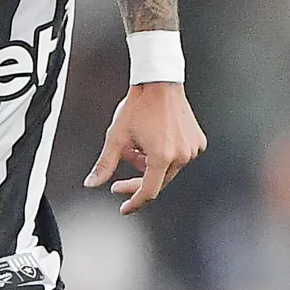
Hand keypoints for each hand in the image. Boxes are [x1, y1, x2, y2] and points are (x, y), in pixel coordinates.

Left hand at [87, 85, 205, 214]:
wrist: (159, 81)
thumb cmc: (138, 106)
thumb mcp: (116, 136)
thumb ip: (104, 164)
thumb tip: (91, 183)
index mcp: (162, 157)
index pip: (148, 192)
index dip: (133, 202)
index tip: (124, 208)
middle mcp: (181, 156)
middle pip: (157, 182)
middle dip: (136, 179)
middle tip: (118, 179)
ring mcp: (192, 149)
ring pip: (166, 170)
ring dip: (149, 164)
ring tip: (137, 146)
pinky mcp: (198, 142)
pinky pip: (179, 158)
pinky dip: (164, 155)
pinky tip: (154, 139)